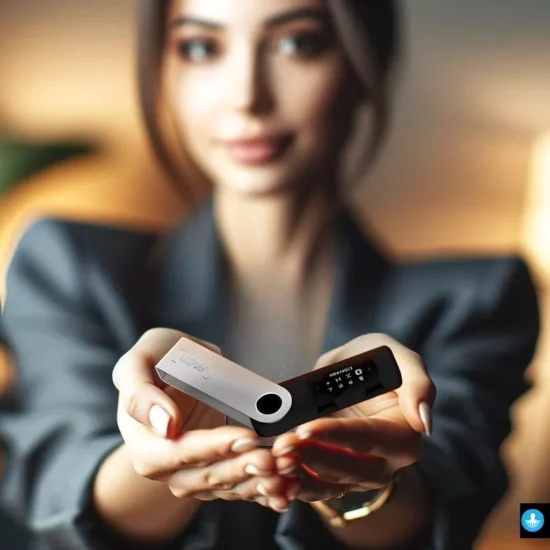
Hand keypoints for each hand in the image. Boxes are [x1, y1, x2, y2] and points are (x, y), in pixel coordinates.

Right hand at [112, 328, 299, 511]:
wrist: (173, 370)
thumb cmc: (156, 360)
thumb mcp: (139, 362)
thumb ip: (141, 394)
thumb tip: (165, 426)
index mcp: (144, 442)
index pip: (177, 453)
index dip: (212, 448)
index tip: (246, 436)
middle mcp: (166, 466)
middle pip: (206, 476)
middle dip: (242, 469)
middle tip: (274, 458)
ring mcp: (192, 471)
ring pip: (226, 487)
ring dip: (258, 483)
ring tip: (286, 470)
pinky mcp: (217, 470)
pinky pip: (239, 486)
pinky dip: (264, 490)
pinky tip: (287, 488)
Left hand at [271, 333, 435, 501]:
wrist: (355, 371)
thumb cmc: (379, 361)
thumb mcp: (400, 358)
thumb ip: (418, 384)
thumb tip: (424, 422)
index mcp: (402, 435)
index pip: (367, 438)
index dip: (335, 435)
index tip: (304, 428)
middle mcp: (384, 462)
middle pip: (347, 468)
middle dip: (311, 457)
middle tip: (281, 446)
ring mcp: (358, 473)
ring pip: (329, 483)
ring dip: (298, 475)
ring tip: (272, 461)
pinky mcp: (335, 476)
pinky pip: (315, 488)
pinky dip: (292, 485)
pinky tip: (272, 475)